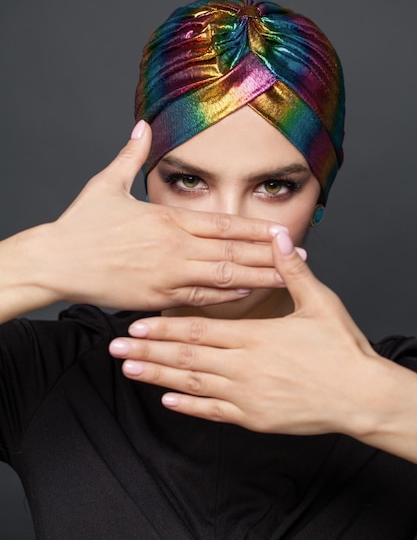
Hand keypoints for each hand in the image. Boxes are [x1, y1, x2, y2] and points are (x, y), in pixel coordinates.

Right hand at [1, 120, 289, 319]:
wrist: (57, 261)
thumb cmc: (81, 225)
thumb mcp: (106, 183)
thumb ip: (132, 154)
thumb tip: (143, 125)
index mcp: (168, 219)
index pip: (224, 223)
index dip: (257, 228)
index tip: (282, 231)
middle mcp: (175, 247)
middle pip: (234, 252)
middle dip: (270, 255)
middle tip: (301, 256)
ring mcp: (168, 275)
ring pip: (223, 278)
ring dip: (257, 277)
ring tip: (286, 278)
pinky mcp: (157, 297)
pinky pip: (200, 300)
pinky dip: (226, 297)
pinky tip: (246, 294)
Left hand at [110, 230, 378, 437]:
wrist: (361, 395)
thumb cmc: (341, 349)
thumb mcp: (319, 302)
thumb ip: (291, 271)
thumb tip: (278, 237)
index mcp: (255, 337)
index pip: (198, 331)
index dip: (164, 328)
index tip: (136, 326)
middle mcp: (244, 367)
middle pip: (186, 358)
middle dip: (148, 352)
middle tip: (115, 349)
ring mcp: (246, 396)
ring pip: (192, 385)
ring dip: (158, 378)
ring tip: (129, 371)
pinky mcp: (254, 418)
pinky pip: (214, 412)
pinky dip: (189, 406)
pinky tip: (167, 400)